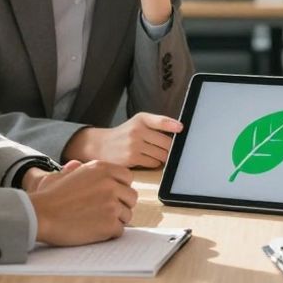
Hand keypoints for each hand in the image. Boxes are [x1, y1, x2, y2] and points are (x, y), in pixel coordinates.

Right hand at [29, 160, 136, 245]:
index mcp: (102, 169)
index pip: (127, 178)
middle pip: (131, 197)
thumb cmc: (51, 196)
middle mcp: (111, 184)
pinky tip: (94, 230)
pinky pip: (120, 230)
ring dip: (116, 220)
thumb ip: (86, 171)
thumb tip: (86, 168)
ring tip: (96, 222)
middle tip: (105, 212)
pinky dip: (109, 233)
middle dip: (121, 205)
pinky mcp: (110, 223)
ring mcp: (112, 204)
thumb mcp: (69, 174)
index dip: (120, 188)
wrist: (40, 215)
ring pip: (127, 214)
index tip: (111, 196)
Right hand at [62, 112, 183, 167]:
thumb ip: (157, 123)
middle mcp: (137, 130)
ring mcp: (134, 145)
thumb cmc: (124, 134)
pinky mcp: (132, 158)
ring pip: (161, 154)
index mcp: (141, 119)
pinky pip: (153, 163)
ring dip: (163, 156)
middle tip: (169, 149)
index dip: (172, 125)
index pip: (160, 121)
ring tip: (157, 154)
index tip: (181, 128)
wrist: (101, 145)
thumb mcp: (138, 122)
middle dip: (170, 148)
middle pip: (166, 142)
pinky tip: (148, 159)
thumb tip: (178, 129)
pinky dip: (155, 163)